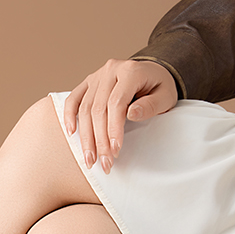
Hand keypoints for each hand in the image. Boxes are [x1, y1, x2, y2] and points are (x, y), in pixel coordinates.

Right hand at [63, 59, 177, 173]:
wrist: (152, 73)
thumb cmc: (159, 87)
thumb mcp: (165, 97)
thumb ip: (150, 105)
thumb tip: (131, 114)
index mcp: (130, 71)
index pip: (116, 103)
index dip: (114, 128)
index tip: (115, 150)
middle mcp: (110, 70)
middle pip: (98, 108)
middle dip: (99, 139)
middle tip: (104, 163)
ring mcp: (97, 76)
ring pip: (84, 108)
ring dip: (86, 136)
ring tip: (90, 158)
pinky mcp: (88, 82)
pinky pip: (73, 99)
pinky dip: (69, 116)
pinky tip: (71, 133)